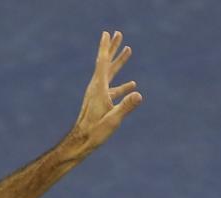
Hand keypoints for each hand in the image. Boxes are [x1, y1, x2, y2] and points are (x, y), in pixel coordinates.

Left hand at [68, 31, 141, 154]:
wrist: (82, 142)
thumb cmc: (95, 132)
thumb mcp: (113, 119)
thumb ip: (126, 106)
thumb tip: (138, 94)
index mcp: (99, 88)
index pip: (103, 62)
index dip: (106, 47)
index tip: (107, 33)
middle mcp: (97, 87)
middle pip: (106, 63)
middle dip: (113, 48)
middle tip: (118, 33)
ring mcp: (98, 94)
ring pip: (110, 73)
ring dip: (119, 62)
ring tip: (128, 50)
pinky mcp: (100, 102)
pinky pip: (112, 88)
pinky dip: (122, 84)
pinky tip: (132, 84)